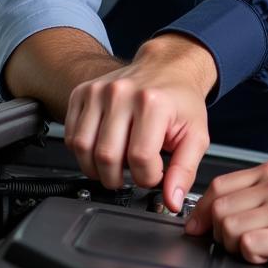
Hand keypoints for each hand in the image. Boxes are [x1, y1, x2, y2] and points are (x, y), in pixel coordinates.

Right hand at [63, 33, 216, 211]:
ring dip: (98, 168)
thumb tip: (172, 200)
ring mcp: (98, 91)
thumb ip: (185, 170)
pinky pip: (71, 136)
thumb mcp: (196, 135)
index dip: (148, 177)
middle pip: (107, 156)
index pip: (140, 158)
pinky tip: (103, 147)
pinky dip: (84, 152)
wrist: (168, 68)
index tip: (155, 174)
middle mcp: (122, 93)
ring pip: (83, 149)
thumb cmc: (180, 101)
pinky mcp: (82, 93)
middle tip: (134, 173)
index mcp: (153, 102)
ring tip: (118, 163)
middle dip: (120, 177)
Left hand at [185, 161, 267, 267]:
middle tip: (236, 246)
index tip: (198, 228)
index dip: (202, 212)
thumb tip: (210, 212)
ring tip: (256, 251)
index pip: (219, 186)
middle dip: (218, 234)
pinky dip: (251, 257)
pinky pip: (247, 246)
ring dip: (234, 248)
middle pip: (219, 209)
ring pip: (228, 228)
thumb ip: (255, 196)